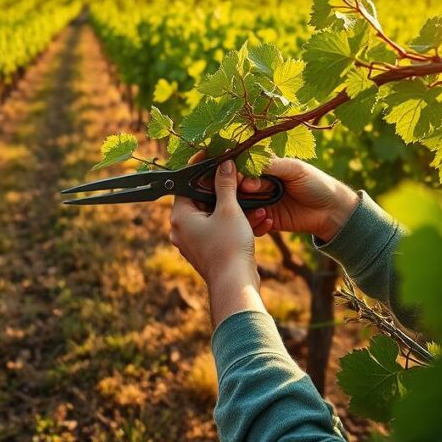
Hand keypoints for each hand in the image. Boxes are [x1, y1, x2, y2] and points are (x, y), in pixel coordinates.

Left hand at [170, 158, 263, 325]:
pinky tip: (261, 220)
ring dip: (237, 208)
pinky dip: (237, 224)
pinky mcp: (209, 251)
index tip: (214, 156)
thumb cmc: (229, 246)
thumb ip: (225, 184)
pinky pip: (221, 230)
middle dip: (226, 190)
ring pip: (215, 216)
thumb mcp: (229, 210)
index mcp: (180, 217)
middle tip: (240, 177)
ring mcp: (195, 242)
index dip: (202, 169)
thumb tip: (224, 164)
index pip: (187, 184)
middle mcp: (182, 229)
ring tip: (258, 203)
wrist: (236, 285)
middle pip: (202, 199)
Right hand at [239, 158, 359, 242]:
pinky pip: (252, 223)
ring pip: (242, 206)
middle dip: (241, 188)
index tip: (237, 173)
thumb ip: (270, 165)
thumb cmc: (316, 183)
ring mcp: (262, 203)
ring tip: (261, 207)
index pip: (244, 167)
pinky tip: (269, 219)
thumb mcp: (294, 169)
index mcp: (266, 168)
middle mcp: (260, 185)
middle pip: (239, 187)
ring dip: (247, 207)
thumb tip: (245, 169)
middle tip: (248, 189)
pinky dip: (256, 222)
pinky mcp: (267, 221)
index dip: (238, 170)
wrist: (332, 211)